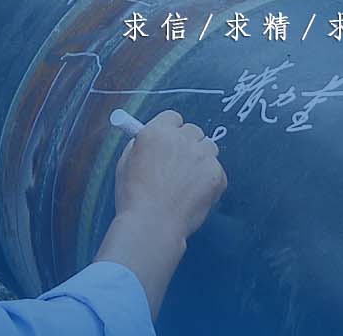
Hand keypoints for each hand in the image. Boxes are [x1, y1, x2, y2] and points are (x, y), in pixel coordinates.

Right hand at [93, 109, 227, 317]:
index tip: (168, 143)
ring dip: (200, 159)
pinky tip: (194, 195)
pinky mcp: (216, 174)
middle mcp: (182, 139)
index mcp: (157, 132)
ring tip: (187, 183)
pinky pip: (217, 170)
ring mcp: (202, 156)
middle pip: (193, 131)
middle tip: (178, 166)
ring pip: (209, 148)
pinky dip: (209, 180)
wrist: (153, 224)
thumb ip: (140, 146)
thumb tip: (149, 139)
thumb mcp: (126, 163)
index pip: (173, 118)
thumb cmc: (133, 197)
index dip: (170, 131)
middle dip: (187, 144)